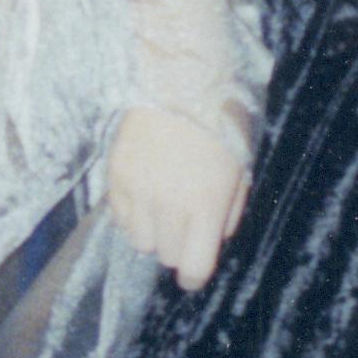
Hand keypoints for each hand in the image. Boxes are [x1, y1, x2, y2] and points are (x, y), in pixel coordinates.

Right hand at [105, 106, 248, 289]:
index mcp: (206, 206)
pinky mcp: (116, 176)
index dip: (194, 276)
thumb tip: (214, 242)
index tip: (194, 271)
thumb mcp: (240, 170)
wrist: (180, 81)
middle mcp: (169, 205)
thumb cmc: (219, 125)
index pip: (194, 269)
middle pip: (166, 257)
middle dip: (177, 246)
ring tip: (163, 205)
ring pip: (140, 242)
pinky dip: (132, 214)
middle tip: (184, 222)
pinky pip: (120, 218)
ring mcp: (139, 192)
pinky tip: (145, 191)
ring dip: (153, 231)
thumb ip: (230, 213)